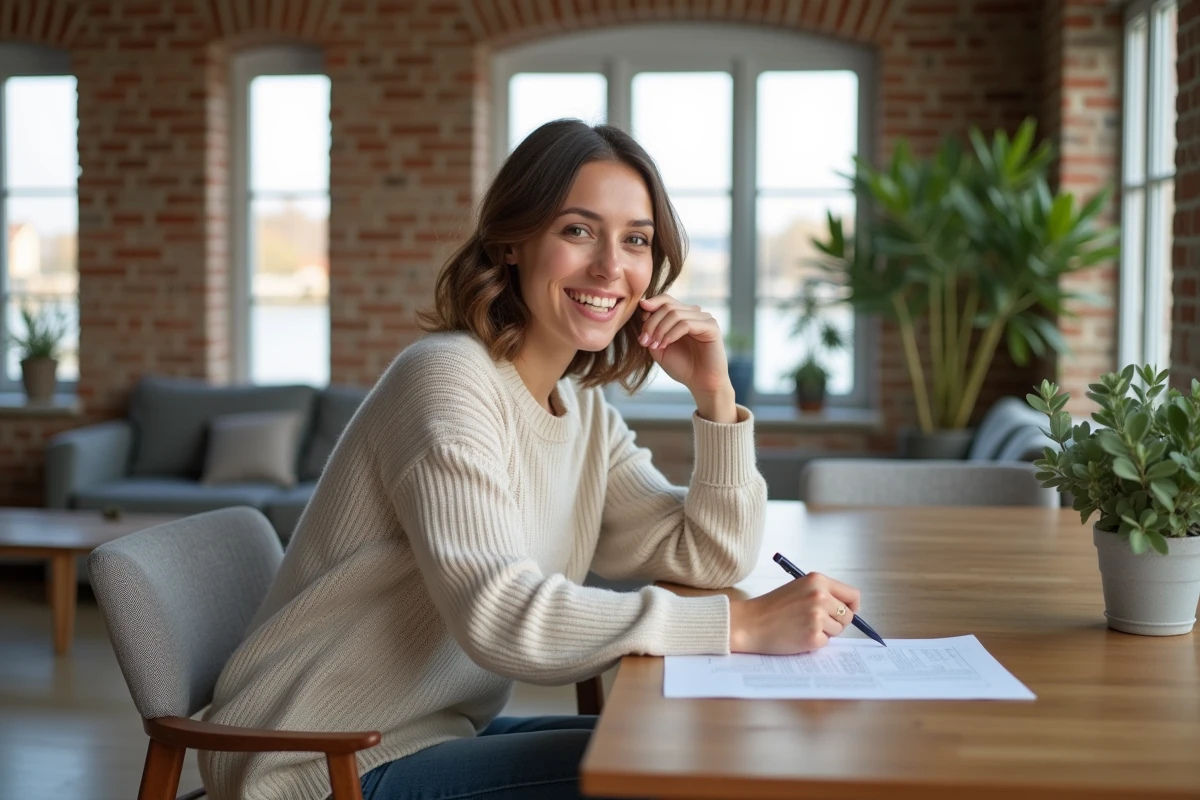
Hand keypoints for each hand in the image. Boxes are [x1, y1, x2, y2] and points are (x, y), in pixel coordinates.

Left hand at [638, 294, 731, 399]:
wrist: (701, 383)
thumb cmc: (682, 366)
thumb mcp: (659, 347)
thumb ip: (652, 329)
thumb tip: (643, 307)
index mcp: (683, 315)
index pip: (665, 300)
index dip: (650, 307)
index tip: (640, 327)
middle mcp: (694, 313)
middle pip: (667, 306)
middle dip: (651, 323)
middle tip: (644, 341)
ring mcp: (704, 318)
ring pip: (675, 314)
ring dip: (660, 330)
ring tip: (655, 346)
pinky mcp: (711, 327)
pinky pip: (686, 324)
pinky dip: (671, 334)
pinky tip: (665, 345)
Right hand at [728, 572, 860, 653]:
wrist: (750, 623)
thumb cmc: (771, 607)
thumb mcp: (798, 588)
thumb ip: (822, 593)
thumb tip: (847, 608)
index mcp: (818, 581)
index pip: (853, 595)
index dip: (851, 606)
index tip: (846, 613)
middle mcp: (821, 596)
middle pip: (848, 615)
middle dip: (837, 622)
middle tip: (815, 622)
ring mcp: (818, 616)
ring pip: (837, 630)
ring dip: (824, 632)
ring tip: (801, 627)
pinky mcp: (814, 636)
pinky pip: (826, 642)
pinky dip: (814, 642)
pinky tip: (798, 635)